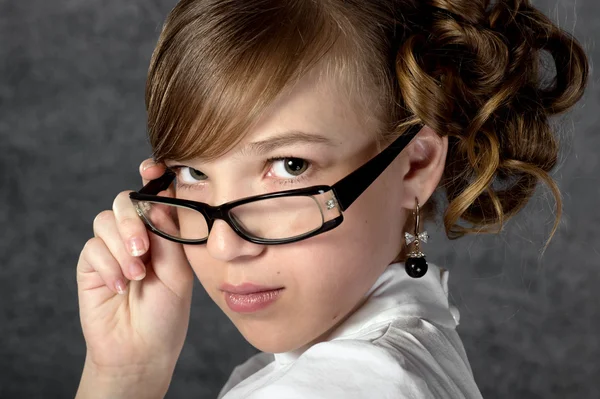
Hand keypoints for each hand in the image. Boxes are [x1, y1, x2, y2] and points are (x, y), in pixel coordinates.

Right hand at [76, 159, 193, 384]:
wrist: (142, 349)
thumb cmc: (167, 311)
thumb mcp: (180, 272)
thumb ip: (170, 236)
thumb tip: (158, 202)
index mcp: (163, 231)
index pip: (155, 194)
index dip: (152, 176)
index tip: (150, 168)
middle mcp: (137, 234)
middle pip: (125, 201)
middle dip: (132, 221)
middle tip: (142, 250)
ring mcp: (112, 247)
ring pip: (106, 220)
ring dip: (121, 247)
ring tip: (136, 276)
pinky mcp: (91, 263)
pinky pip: (92, 248)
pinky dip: (108, 266)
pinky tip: (120, 287)